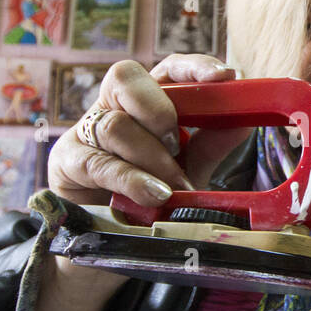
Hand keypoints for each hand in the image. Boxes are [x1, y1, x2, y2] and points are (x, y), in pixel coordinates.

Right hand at [47, 54, 247, 206]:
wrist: (107, 242)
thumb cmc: (148, 196)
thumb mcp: (186, 168)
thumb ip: (210, 145)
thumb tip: (244, 121)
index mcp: (144, 102)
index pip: (164, 70)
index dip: (192, 67)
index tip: (223, 77)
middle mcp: (110, 107)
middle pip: (124, 77)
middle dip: (158, 107)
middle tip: (178, 141)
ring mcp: (84, 133)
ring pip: (114, 124)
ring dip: (151, 157)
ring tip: (173, 187)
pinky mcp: (66, 163)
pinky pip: (99, 162)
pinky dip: (132, 179)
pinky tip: (154, 194)